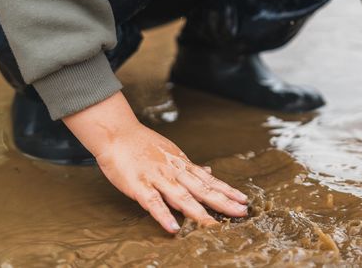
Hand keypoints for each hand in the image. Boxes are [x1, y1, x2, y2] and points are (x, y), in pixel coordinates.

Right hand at [63, 92, 248, 232]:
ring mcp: (157, 178)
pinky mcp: (139, 185)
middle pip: (202, 189)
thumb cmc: (142, 144)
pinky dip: (164, 215)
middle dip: (223, 202)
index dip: (227, 191)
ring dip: (199, 212)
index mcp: (182, 165)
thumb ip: (189, 167)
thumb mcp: (172, 153)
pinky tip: (174, 228)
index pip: (209, 180)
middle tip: (242, 212)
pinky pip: (153, 203)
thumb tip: (209, 173)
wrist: (117, 132)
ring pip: (182, 197)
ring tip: (214, 225)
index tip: (244, 200)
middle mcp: (174, 171)